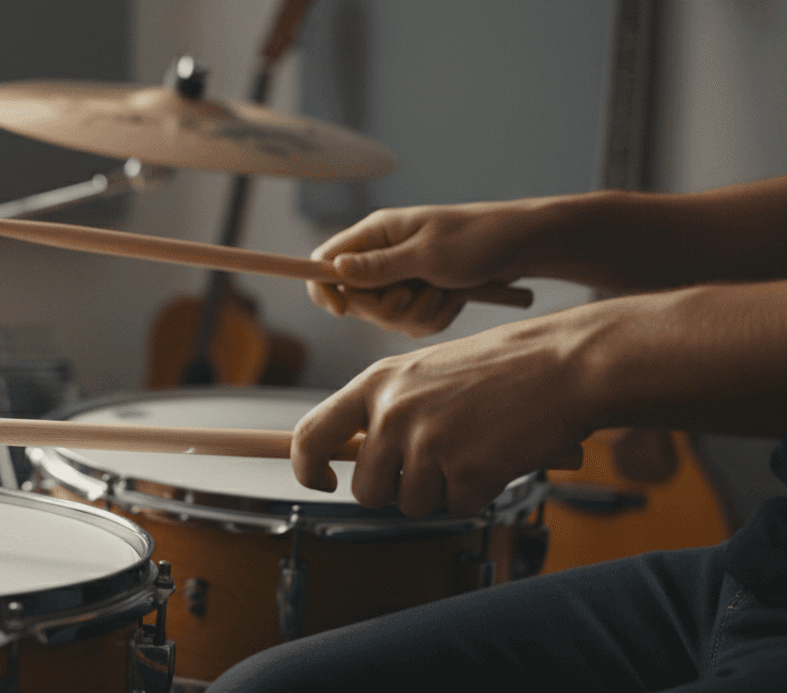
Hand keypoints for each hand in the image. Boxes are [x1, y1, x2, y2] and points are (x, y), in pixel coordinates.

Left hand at [291, 313, 589, 516]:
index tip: (323, 481)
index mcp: (377, 383)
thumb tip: (358, 458)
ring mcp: (427, 444)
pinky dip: (479, 492)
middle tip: (435, 468)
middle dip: (396, 491)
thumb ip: (388, 409)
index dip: (307, 468)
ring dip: (443, 491)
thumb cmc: (501, 367)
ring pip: (413, 505)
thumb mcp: (426, 372)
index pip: (311, 435)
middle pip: (367, 490)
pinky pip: (457, 507)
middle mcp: (393, 413)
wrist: (565, 364)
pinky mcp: (465, 472)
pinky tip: (497, 456)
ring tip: (474, 449)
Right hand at [308, 201, 542, 336]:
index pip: (325, 261)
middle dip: (387, 307)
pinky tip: (457, 297)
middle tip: (418, 293)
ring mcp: (402, 276)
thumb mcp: (427, 255)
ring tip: (447, 291)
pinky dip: (436, 315)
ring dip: (419, 312)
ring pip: (386, 316)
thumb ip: (379, 266)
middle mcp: (383, 255)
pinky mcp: (422, 293)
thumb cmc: (478, 238)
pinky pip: (412, 322)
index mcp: (377, 234)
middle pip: (355, 299)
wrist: (524, 246)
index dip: (323, 288)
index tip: (341, 310)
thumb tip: (334, 269)